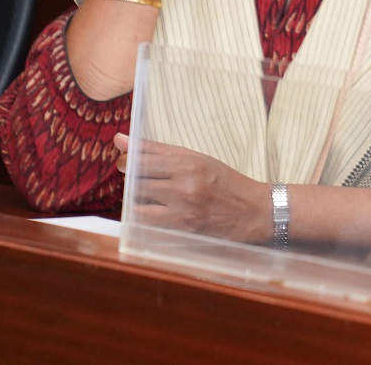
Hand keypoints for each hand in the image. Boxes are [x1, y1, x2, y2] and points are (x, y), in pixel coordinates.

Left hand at [116, 133, 271, 243]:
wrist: (252, 212)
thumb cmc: (224, 182)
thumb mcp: (196, 159)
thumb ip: (156, 150)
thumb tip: (119, 139)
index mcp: (189, 164)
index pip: (141, 161)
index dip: (126, 162)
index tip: (126, 162)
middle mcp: (184, 187)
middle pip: (137, 183)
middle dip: (131, 181)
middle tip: (141, 180)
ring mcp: (182, 211)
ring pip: (137, 205)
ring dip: (136, 200)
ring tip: (149, 196)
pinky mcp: (181, 230)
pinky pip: (146, 223)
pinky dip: (144, 216)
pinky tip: (155, 211)